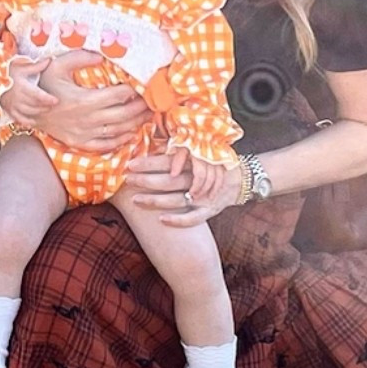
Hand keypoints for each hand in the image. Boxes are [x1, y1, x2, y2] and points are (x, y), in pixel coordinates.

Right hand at [0, 51, 151, 151]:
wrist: (29, 110)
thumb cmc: (44, 85)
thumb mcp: (57, 66)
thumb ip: (79, 57)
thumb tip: (101, 55)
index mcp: (85, 99)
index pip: (119, 95)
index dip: (134, 90)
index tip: (143, 85)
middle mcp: (88, 119)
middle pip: (124, 114)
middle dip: (142, 108)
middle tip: (153, 101)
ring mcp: (84, 133)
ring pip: (118, 130)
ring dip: (136, 123)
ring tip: (148, 115)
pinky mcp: (80, 143)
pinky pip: (106, 145)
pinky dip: (121, 140)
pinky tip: (131, 133)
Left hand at [126, 146, 241, 226]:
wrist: (239, 179)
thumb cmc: (212, 165)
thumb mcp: (197, 155)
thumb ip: (176, 154)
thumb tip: (149, 147)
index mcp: (193, 162)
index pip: (167, 161)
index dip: (148, 163)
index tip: (130, 164)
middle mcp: (197, 179)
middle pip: (168, 180)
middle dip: (146, 180)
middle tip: (127, 180)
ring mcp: (204, 196)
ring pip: (176, 200)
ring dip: (155, 200)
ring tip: (135, 200)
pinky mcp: (210, 210)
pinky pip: (193, 218)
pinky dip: (178, 220)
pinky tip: (161, 220)